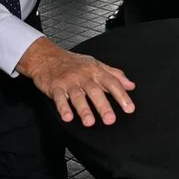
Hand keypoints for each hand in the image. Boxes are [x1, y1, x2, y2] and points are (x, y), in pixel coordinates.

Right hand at [17, 38, 135, 126]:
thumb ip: (114, 75)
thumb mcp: (96, 64)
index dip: (121, 95)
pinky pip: (59, 98)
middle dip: (103, 106)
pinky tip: (68, 117)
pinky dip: (63, 108)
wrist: (47, 57)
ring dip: (84, 109)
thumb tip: (131, 85)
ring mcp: (68, 81)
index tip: (129, 108)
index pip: (112, 82)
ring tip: (89, 122)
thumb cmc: (73, 62)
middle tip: (110, 119)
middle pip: (95, 91)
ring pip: (77, 96)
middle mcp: (83, 76)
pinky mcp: (55, 87)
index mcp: (95, 70)